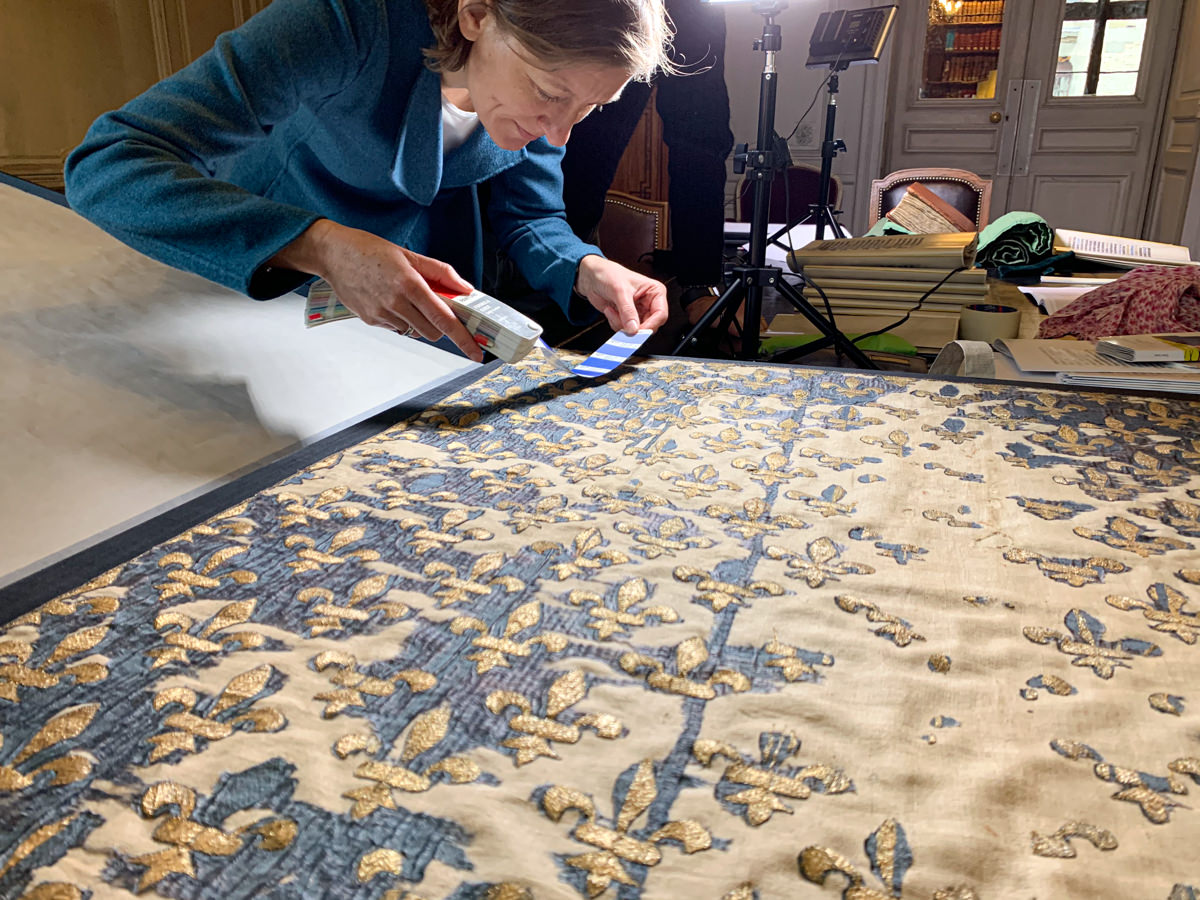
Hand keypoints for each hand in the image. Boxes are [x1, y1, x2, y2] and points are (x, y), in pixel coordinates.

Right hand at [271, 219, 483, 361]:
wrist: (332, 253)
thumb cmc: (369, 249)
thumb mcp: (409, 254)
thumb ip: (441, 273)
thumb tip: (465, 289)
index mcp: (410, 284)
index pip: (444, 319)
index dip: (463, 338)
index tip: (475, 352)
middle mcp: (396, 303)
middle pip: (433, 332)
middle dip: (439, 325)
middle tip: (433, 307)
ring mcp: (382, 314)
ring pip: (414, 331)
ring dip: (418, 321)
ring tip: (403, 296)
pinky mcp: (371, 320)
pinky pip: (396, 328)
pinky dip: (400, 318)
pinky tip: (388, 299)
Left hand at [574, 255, 668, 334]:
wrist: (592, 277)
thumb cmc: (609, 274)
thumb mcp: (620, 291)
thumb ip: (627, 311)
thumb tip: (634, 329)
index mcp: (655, 292)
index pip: (661, 314)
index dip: (650, 325)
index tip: (637, 331)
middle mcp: (649, 303)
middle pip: (650, 326)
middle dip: (633, 326)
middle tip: (621, 322)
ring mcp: (638, 311)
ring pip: (636, 330)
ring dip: (621, 324)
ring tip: (611, 310)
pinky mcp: (628, 318)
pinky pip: (625, 330)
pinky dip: (615, 324)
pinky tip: (610, 310)